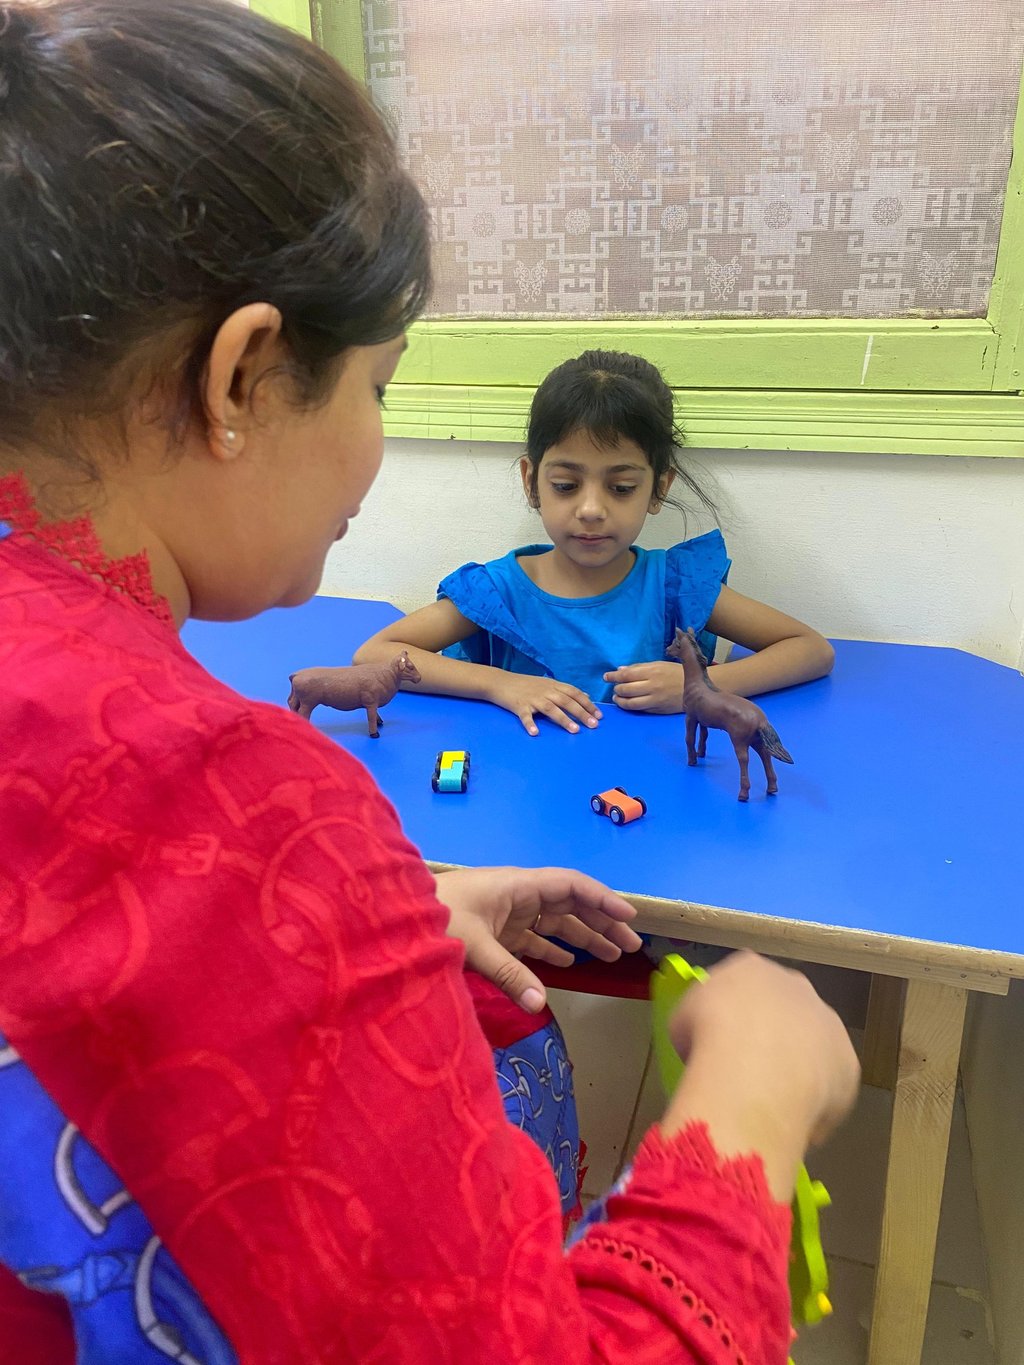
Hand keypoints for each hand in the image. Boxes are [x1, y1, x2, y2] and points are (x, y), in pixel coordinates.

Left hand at [434, 866, 641, 1011]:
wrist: (393, 917)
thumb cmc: (435, 919)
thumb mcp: (473, 946)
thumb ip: (509, 975)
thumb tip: (541, 1006)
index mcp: (518, 886)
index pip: (570, 886)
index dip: (602, 899)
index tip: (629, 918)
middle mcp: (517, 896)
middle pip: (570, 905)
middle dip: (601, 922)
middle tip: (631, 946)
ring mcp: (506, 914)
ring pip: (555, 923)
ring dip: (583, 937)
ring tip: (613, 956)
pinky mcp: (494, 932)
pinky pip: (533, 939)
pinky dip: (553, 949)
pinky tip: (570, 962)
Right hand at [487, 671, 601, 735]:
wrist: (500, 682)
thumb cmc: (525, 685)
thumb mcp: (548, 683)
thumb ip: (566, 690)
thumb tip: (586, 696)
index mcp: (553, 685)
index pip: (574, 693)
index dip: (588, 704)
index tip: (599, 715)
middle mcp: (545, 691)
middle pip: (566, 701)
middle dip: (581, 713)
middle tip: (593, 725)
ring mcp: (532, 699)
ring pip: (550, 708)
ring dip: (563, 719)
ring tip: (575, 730)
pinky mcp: (519, 706)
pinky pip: (526, 716)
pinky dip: (530, 724)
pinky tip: (535, 733)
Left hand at [604, 660, 684, 713]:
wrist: (695, 688)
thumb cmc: (676, 673)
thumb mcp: (658, 665)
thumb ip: (638, 668)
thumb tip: (620, 670)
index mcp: (652, 671)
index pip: (626, 675)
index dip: (613, 676)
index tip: (606, 677)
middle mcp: (652, 686)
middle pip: (626, 689)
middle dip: (616, 689)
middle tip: (614, 688)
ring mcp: (655, 700)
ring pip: (630, 703)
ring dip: (620, 700)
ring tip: (617, 697)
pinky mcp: (657, 710)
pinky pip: (639, 709)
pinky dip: (630, 707)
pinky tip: (627, 703)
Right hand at [665, 952, 859, 1196]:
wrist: (751, 1065)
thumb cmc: (706, 1035)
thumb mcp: (683, 1022)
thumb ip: (699, 1024)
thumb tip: (707, 1047)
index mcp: (750, 968)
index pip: (744, 984)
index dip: (732, 1015)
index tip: (721, 1040)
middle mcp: (796, 986)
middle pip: (785, 1010)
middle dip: (772, 1036)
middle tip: (749, 1069)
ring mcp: (828, 1024)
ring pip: (813, 1047)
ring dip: (797, 1068)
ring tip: (769, 1101)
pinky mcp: (848, 1064)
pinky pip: (829, 1087)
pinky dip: (812, 1105)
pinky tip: (789, 1122)